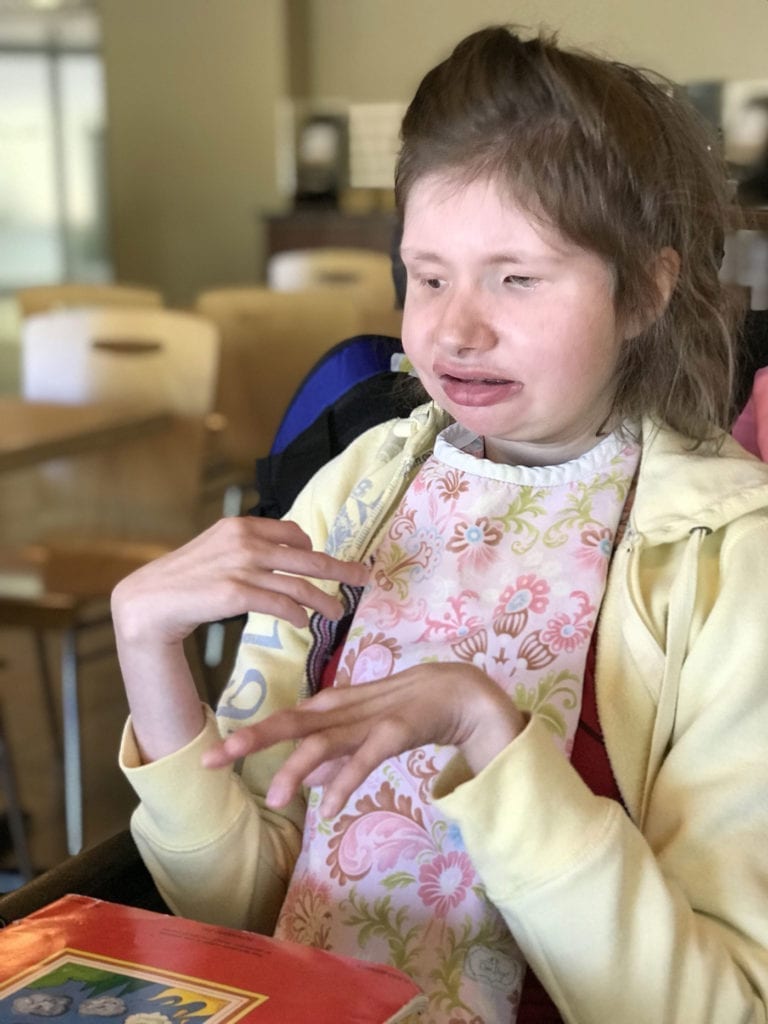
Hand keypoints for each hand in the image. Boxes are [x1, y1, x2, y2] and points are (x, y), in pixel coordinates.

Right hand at [112, 515, 369, 648]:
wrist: (148, 601)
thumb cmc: (185, 578)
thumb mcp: (217, 549)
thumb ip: (248, 548)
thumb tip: (287, 555)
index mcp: (242, 525)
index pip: (294, 534)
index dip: (312, 550)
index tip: (324, 564)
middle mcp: (245, 541)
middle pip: (308, 557)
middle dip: (340, 569)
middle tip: (364, 578)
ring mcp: (241, 567)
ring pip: (299, 585)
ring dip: (323, 601)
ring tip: (336, 613)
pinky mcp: (235, 593)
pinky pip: (280, 605)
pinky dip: (297, 614)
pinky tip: (303, 623)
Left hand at [202, 663, 526, 816]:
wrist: (459, 691)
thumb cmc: (406, 711)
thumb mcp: (364, 737)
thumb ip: (337, 759)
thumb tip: (310, 785)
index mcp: (332, 710)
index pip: (282, 723)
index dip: (246, 737)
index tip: (210, 757)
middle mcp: (342, 712)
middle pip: (289, 725)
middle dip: (250, 741)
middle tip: (211, 762)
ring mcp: (368, 720)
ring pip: (323, 742)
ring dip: (296, 769)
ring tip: (274, 797)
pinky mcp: (395, 732)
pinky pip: (365, 760)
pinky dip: (345, 782)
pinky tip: (327, 809)